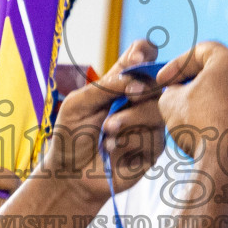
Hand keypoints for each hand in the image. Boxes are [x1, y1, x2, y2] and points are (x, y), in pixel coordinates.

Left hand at [36, 39, 166, 203]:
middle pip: (157, 83)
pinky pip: (153, 138)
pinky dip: (129, 142)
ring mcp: (148, 124)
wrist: (70, 175)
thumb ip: (105, 87)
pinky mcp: (152, 148)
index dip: (145, 53)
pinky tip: (112, 148)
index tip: (138, 59)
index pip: (142, 57)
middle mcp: (138, 101)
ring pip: (157, 111)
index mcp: (120, 84)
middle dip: (142, 89)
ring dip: (130, 119)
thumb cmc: (71, 137)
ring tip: (107, 131)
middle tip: (128, 96)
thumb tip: (136, 78)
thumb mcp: (78, 105)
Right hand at [156, 42, 227, 179]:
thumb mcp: (170, 103)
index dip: (179, 64)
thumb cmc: (200, 128)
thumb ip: (173, 90)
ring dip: (219, 105)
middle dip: (200, 83)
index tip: (163, 81)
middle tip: (181, 97)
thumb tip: (178, 93)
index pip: (202, 52)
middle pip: (223, 73)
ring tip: (200, 123)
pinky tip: (219, 139)